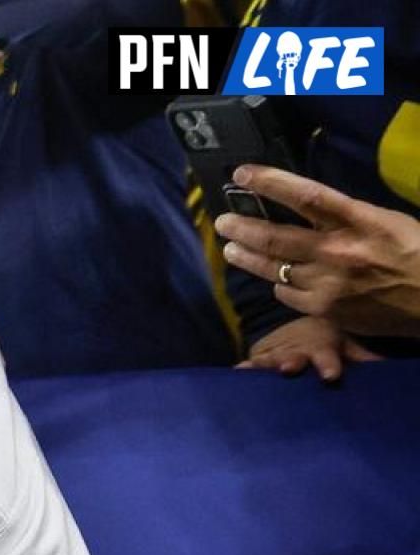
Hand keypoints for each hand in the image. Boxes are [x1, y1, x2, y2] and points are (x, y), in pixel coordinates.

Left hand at [215, 165, 419, 339]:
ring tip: (232, 249)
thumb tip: (309, 207)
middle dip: (242, 227)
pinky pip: (286, 294)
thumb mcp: (387, 222)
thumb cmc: (415, 254)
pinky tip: (275, 279)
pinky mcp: (324, 310)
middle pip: (276, 237)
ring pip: (272, 268)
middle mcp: (338, 251)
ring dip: (247, 257)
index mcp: (360, 220)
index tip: (243, 174)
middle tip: (222, 222)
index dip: (271, 182)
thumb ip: (347, 216)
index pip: (307, 195)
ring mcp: (327, 283)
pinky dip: (279, 285)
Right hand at [238, 314, 382, 381]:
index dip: (328, 363)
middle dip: (290, 360)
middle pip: (293, 355)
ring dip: (264, 364)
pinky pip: (249, 363)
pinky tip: (235, 373)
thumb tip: (381, 367)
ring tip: (253, 369)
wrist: (301, 325)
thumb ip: (360, 357)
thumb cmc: (327, 339)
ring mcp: (275, 351)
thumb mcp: (346, 344)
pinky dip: (243, 369)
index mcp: (321, 345)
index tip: (330, 376)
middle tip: (289, 367)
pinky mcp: (258, 355)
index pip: (326, 354)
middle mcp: (296, 348)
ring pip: (269, 358)